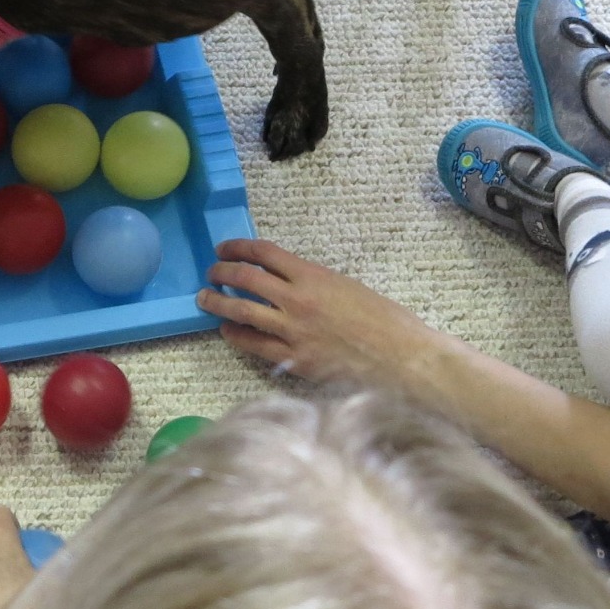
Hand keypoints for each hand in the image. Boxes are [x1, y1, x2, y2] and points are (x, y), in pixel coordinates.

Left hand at [198, 239, 442, 392]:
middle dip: (221, 273)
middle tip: (211, 273)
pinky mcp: (294, 361)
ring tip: (206, 299)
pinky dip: (237, 336)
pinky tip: (229, 332)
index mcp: (313, 276)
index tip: (224, 248)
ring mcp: (293, 332)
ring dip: (218, 303)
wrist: (403, 359)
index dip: (237, 247)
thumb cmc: (386, 321)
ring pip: (241, 312)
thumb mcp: (347, 286)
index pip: (263, 253)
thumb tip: (287, 282)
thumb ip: (314, 283)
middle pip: (244, 279)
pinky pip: (254, 346)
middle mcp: (297, 300)